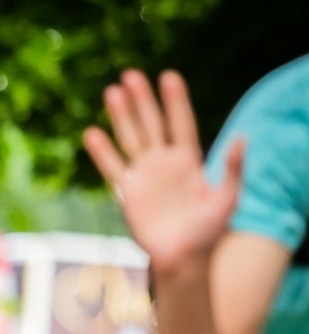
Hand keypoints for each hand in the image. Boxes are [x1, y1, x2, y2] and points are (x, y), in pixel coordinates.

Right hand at [83, 69, 243, 276]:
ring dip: (121, 116)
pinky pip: (112, 168)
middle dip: (142, 100)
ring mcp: (144, 176)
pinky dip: (102, 152)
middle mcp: (164, 163)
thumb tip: (242, 137)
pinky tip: (92, 133)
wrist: (183, 258)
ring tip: (112, 92)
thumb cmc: (209, 231)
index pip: (181, 123)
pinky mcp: (127, 193)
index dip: (175, 101)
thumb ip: (233, 168)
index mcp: (189, 160)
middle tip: (131, 75)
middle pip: (151, 124)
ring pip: (131, 139)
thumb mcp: (228, 198)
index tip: (168, 76)